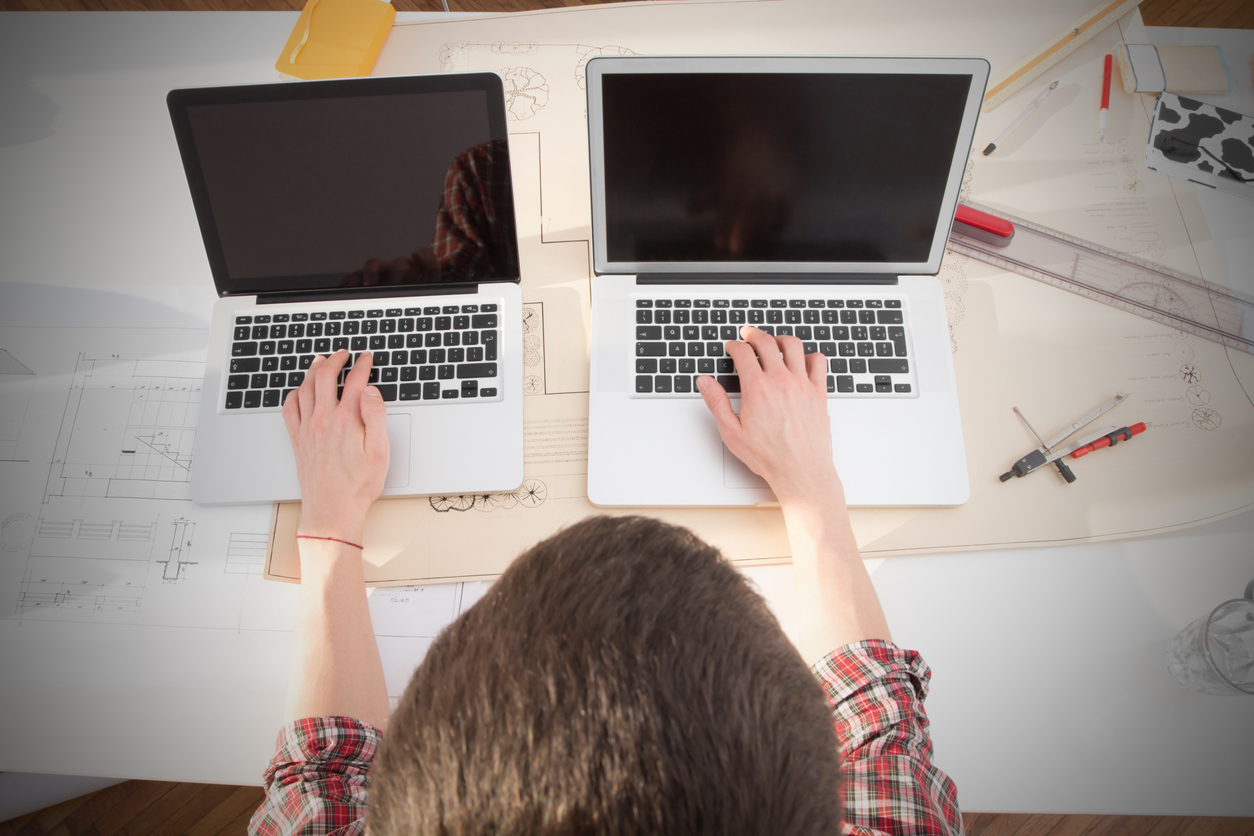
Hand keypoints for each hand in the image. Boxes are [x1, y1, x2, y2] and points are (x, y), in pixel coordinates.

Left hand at [282, 349, 389, 543]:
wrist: (332, 510)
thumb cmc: (358, 486)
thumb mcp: (380, 451)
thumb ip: (375, 416)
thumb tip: (371, 391)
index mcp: (346, 420)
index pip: (355, 382)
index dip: (363, 365)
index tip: (367, 358)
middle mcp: (323, 420)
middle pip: (325, 377)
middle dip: (335, 360)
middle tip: (343, 353)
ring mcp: (307, 429)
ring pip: (305, 388)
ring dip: (313, 370)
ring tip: (320, 361)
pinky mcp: (298, 440)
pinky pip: (290, 408)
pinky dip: (295, 394)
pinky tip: (300, 391)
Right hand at [697, 326, 839, 505]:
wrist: (801, 470)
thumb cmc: (769, 456)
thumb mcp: (732, 432)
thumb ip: (717, 403)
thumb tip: (705, 382)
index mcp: (757, 389)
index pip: (743, 352)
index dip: (734, 345)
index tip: (732, 347)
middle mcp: (781, 381)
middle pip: (766, 342)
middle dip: (754, 334)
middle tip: (748, 335)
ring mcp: (802, 384)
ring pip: (793, 345)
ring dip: (780, 339)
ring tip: (773, 343)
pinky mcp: (818, 392)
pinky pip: (818, 362)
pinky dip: (809, 355)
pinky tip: (801, 361)